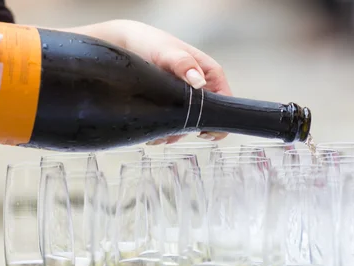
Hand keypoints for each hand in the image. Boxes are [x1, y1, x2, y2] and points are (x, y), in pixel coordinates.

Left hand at [73, 19, 231, 144]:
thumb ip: (184, 64)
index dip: (218, 120)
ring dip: (174, 133)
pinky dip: (165, 131)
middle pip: (206, 118)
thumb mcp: (168, 52)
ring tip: (157, 135)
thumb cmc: (151, 42)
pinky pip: (174, 123)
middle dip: (189, 129)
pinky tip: (153, 133)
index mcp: (210, 74)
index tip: (203, 132)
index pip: (225, 102)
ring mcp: (187, 98)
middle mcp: (202, 87)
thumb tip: (198, 80)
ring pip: (188, 124)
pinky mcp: (173, 104)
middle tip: (171, 134)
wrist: (127, 44)